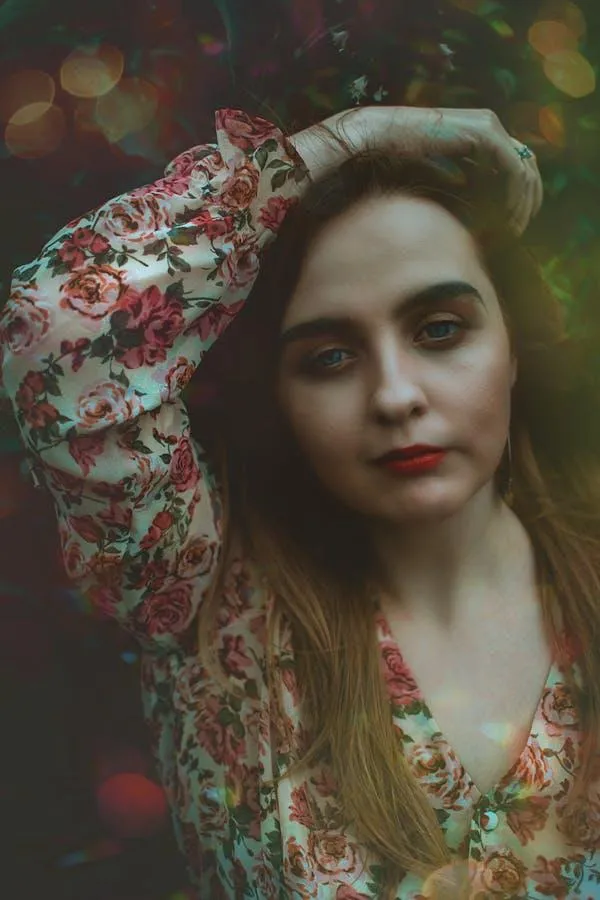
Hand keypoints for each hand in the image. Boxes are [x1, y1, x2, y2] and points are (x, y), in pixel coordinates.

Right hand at [291, 106, 542, 236]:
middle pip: (525, 168)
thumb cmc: (390, 167)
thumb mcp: (431, 189)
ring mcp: (485, 128)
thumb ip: (454, 197)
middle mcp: (485, 130)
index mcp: (474, 141)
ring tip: (512, 230)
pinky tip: (505, 217)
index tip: (511, 232)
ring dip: (521, 202)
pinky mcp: (482, 133)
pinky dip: (513, 194)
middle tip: (518, 233)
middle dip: (526, 203)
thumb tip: (470, 226)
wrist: (370, 144)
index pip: (512, 171)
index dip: (517, 202)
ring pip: (523, 168)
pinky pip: (511, 167)